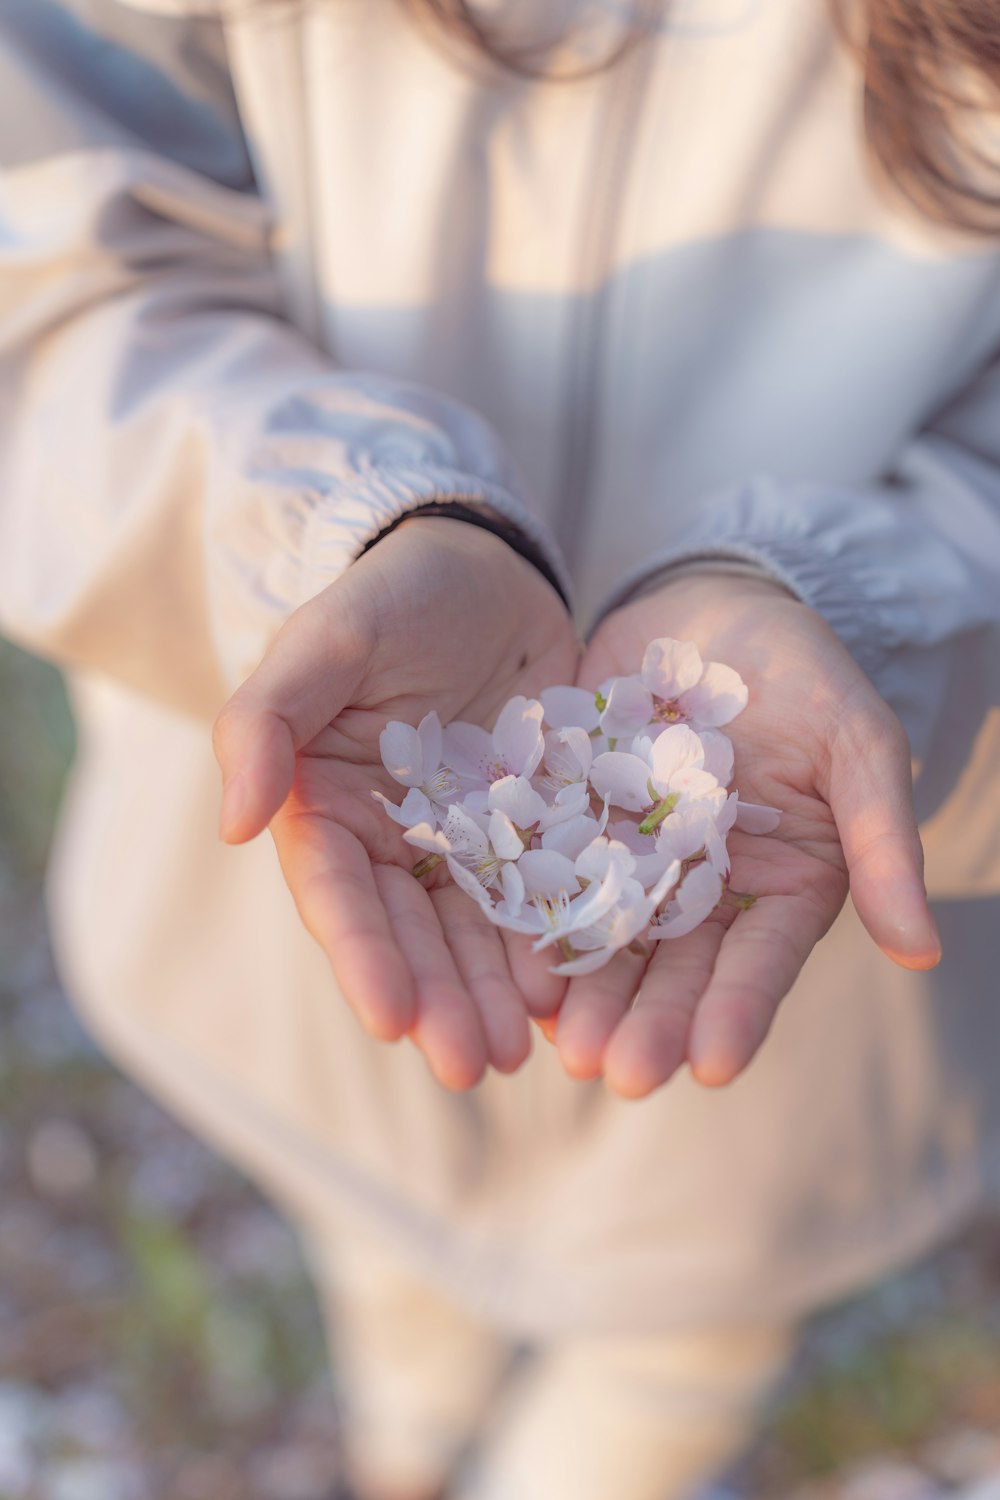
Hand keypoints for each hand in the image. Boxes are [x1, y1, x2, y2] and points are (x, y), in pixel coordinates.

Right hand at [212, 517, 578, 1088]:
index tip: (388, 1018)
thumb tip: (234, 827)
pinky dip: (555, 943)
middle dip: (439, 1001)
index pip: (340, 894)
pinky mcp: (536, 827)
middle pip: (413, 932)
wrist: (484, 565)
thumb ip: (268, 722)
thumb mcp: (325, 641)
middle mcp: (395, 838)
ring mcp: (468, 839)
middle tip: (472, 1066)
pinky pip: (546, 894)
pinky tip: (574, 990)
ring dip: (493, 996)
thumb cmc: (391, 596)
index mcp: (329, 805)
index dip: (363, 957)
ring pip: (478, 931)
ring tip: (524, 1057)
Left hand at [551, 573, 941, 1097]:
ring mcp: (631, 859)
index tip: (713, 1067)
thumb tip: (923, 952)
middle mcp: (702, 888)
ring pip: (607, 939)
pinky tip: (511, 967)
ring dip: (585, 993)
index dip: (737, 1011)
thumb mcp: (854, 743)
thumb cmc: (801, 671)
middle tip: (617, 1074)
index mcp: (780, 883)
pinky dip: (531, 923)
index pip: (759, 959)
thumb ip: (880, 842)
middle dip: (648, 1021)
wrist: (710, 606)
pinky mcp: (568, 823)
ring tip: (560, 1045)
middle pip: (675, 967)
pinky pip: (548, 878)